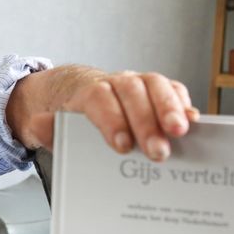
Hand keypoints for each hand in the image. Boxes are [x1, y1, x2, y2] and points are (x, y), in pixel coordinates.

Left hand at [9, 68, 198, 160]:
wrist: (76, 92)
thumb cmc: (68, 114)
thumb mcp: (48, 123)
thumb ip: (45, 127)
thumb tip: (42, 126)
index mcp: (87, 90)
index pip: (100, 98)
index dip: (113, 120)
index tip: (123, 145)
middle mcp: (115, 81)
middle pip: (133, 92)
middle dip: (147, 122)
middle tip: (158, 151)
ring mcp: (138, 83)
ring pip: (157, 86)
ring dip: (171, 109)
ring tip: (181, 133)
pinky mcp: (156, 90)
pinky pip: (173, 90)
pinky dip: (183, 105)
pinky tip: (191, 124)